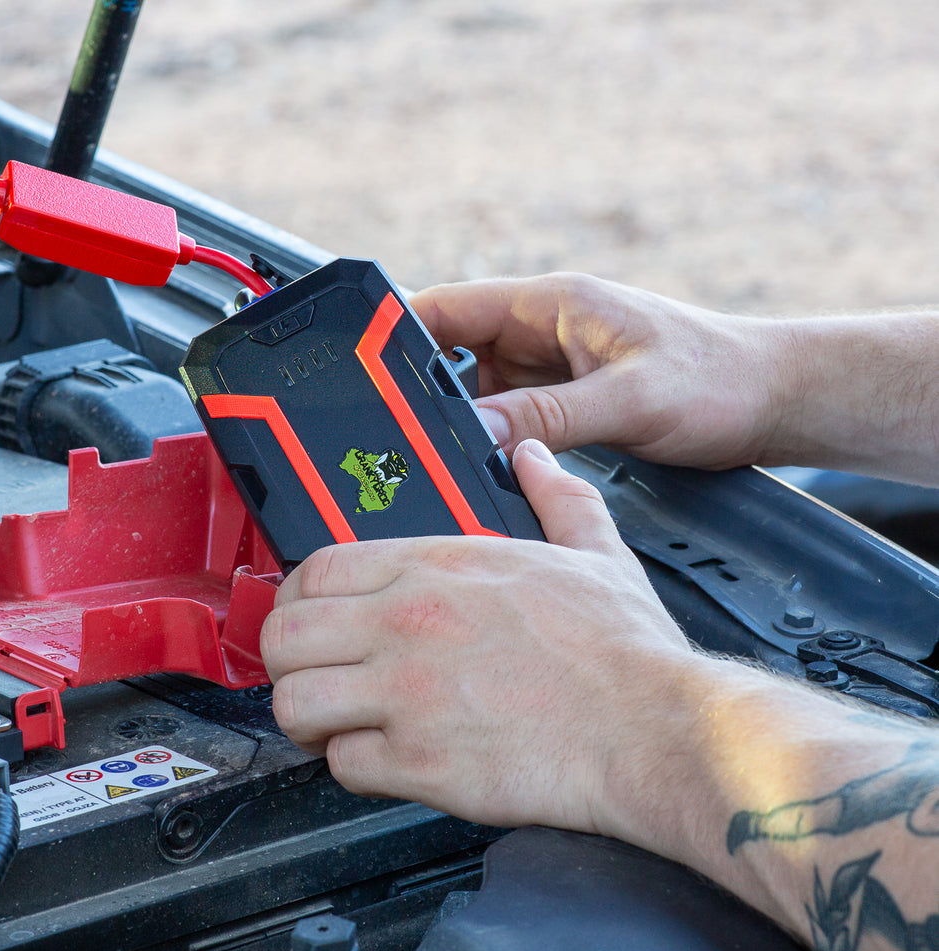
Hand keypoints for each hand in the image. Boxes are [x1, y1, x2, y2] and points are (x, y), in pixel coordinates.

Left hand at [260, 439, 700, 836]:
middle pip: (283, 635)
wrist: (656, 729)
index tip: (314, 622)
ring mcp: (407, 694)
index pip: (314, 569)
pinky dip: (354, 769)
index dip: (300, 599)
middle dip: (287, 661)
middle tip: (313, 678)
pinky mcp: (420, 762)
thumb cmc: (627, 652)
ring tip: (336, 727)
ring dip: (308, 721)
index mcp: (435, 567)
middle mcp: (407, 623)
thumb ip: (556, 498)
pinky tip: (385, 762)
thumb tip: (535, 460)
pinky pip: (342, 766)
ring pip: (294, 704)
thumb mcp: (595, 551)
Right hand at [409, 274, 792, 468]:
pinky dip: (486, 438)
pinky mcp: (562, 399)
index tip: (353, 364)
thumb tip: (477, 433)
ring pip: (471, 390)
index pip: (447, 306)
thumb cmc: (718, 381)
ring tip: (429, 455)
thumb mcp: (631, 400)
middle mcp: (541, 330)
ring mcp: (549, 366)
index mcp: (551, 304)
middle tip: (385, 431)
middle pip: (447, 352)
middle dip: (416, 388)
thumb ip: (550, 414)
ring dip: (453, 420)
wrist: (775, 400)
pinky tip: (476, 467)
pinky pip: (504, 415)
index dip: (394, 331)